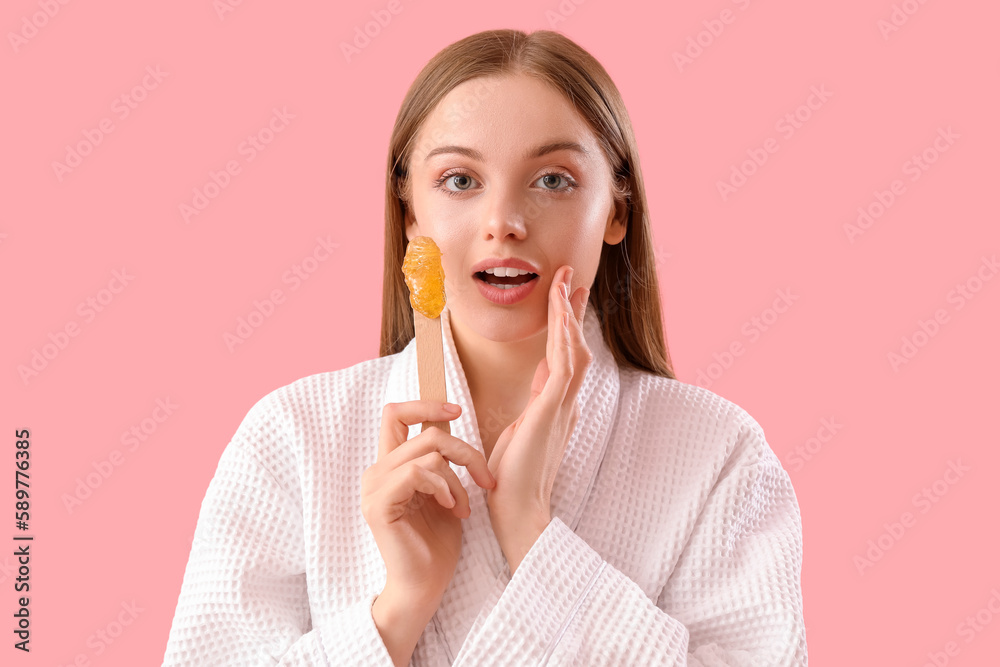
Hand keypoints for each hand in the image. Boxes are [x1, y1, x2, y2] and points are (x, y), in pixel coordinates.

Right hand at [362, 400, 495, 609]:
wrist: (426, 586)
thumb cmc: (437, 543)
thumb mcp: (445, 491)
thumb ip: (441, 461)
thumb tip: (451, 421)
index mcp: (389, 466)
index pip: (395, 414)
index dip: (426, 404)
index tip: (456, 411)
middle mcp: (376, 472)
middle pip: (425, 432)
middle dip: (464, 450)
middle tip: (484, 477)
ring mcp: (374, 487)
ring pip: (428, 452)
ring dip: (458, 478)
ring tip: (464, 505)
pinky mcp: (379, 504)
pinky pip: (417, 472)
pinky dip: (443, 486)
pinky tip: (452, 508)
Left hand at [485, 265, 592, 571]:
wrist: (517, 513)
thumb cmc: (513, 479)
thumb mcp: (520, 429)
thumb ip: (535, 400)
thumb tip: (541, 373)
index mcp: (554, 406)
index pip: (564, 355)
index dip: (565, 323)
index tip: (565, 295)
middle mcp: (563, 403)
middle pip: (574, 345)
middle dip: (572, 309)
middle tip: (571, 276)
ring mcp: (560, 407)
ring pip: (572, 349)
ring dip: (568, 314)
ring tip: (565, 282)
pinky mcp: (551, 412)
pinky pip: (563, 365)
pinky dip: (563, 337)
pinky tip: (560, 314)